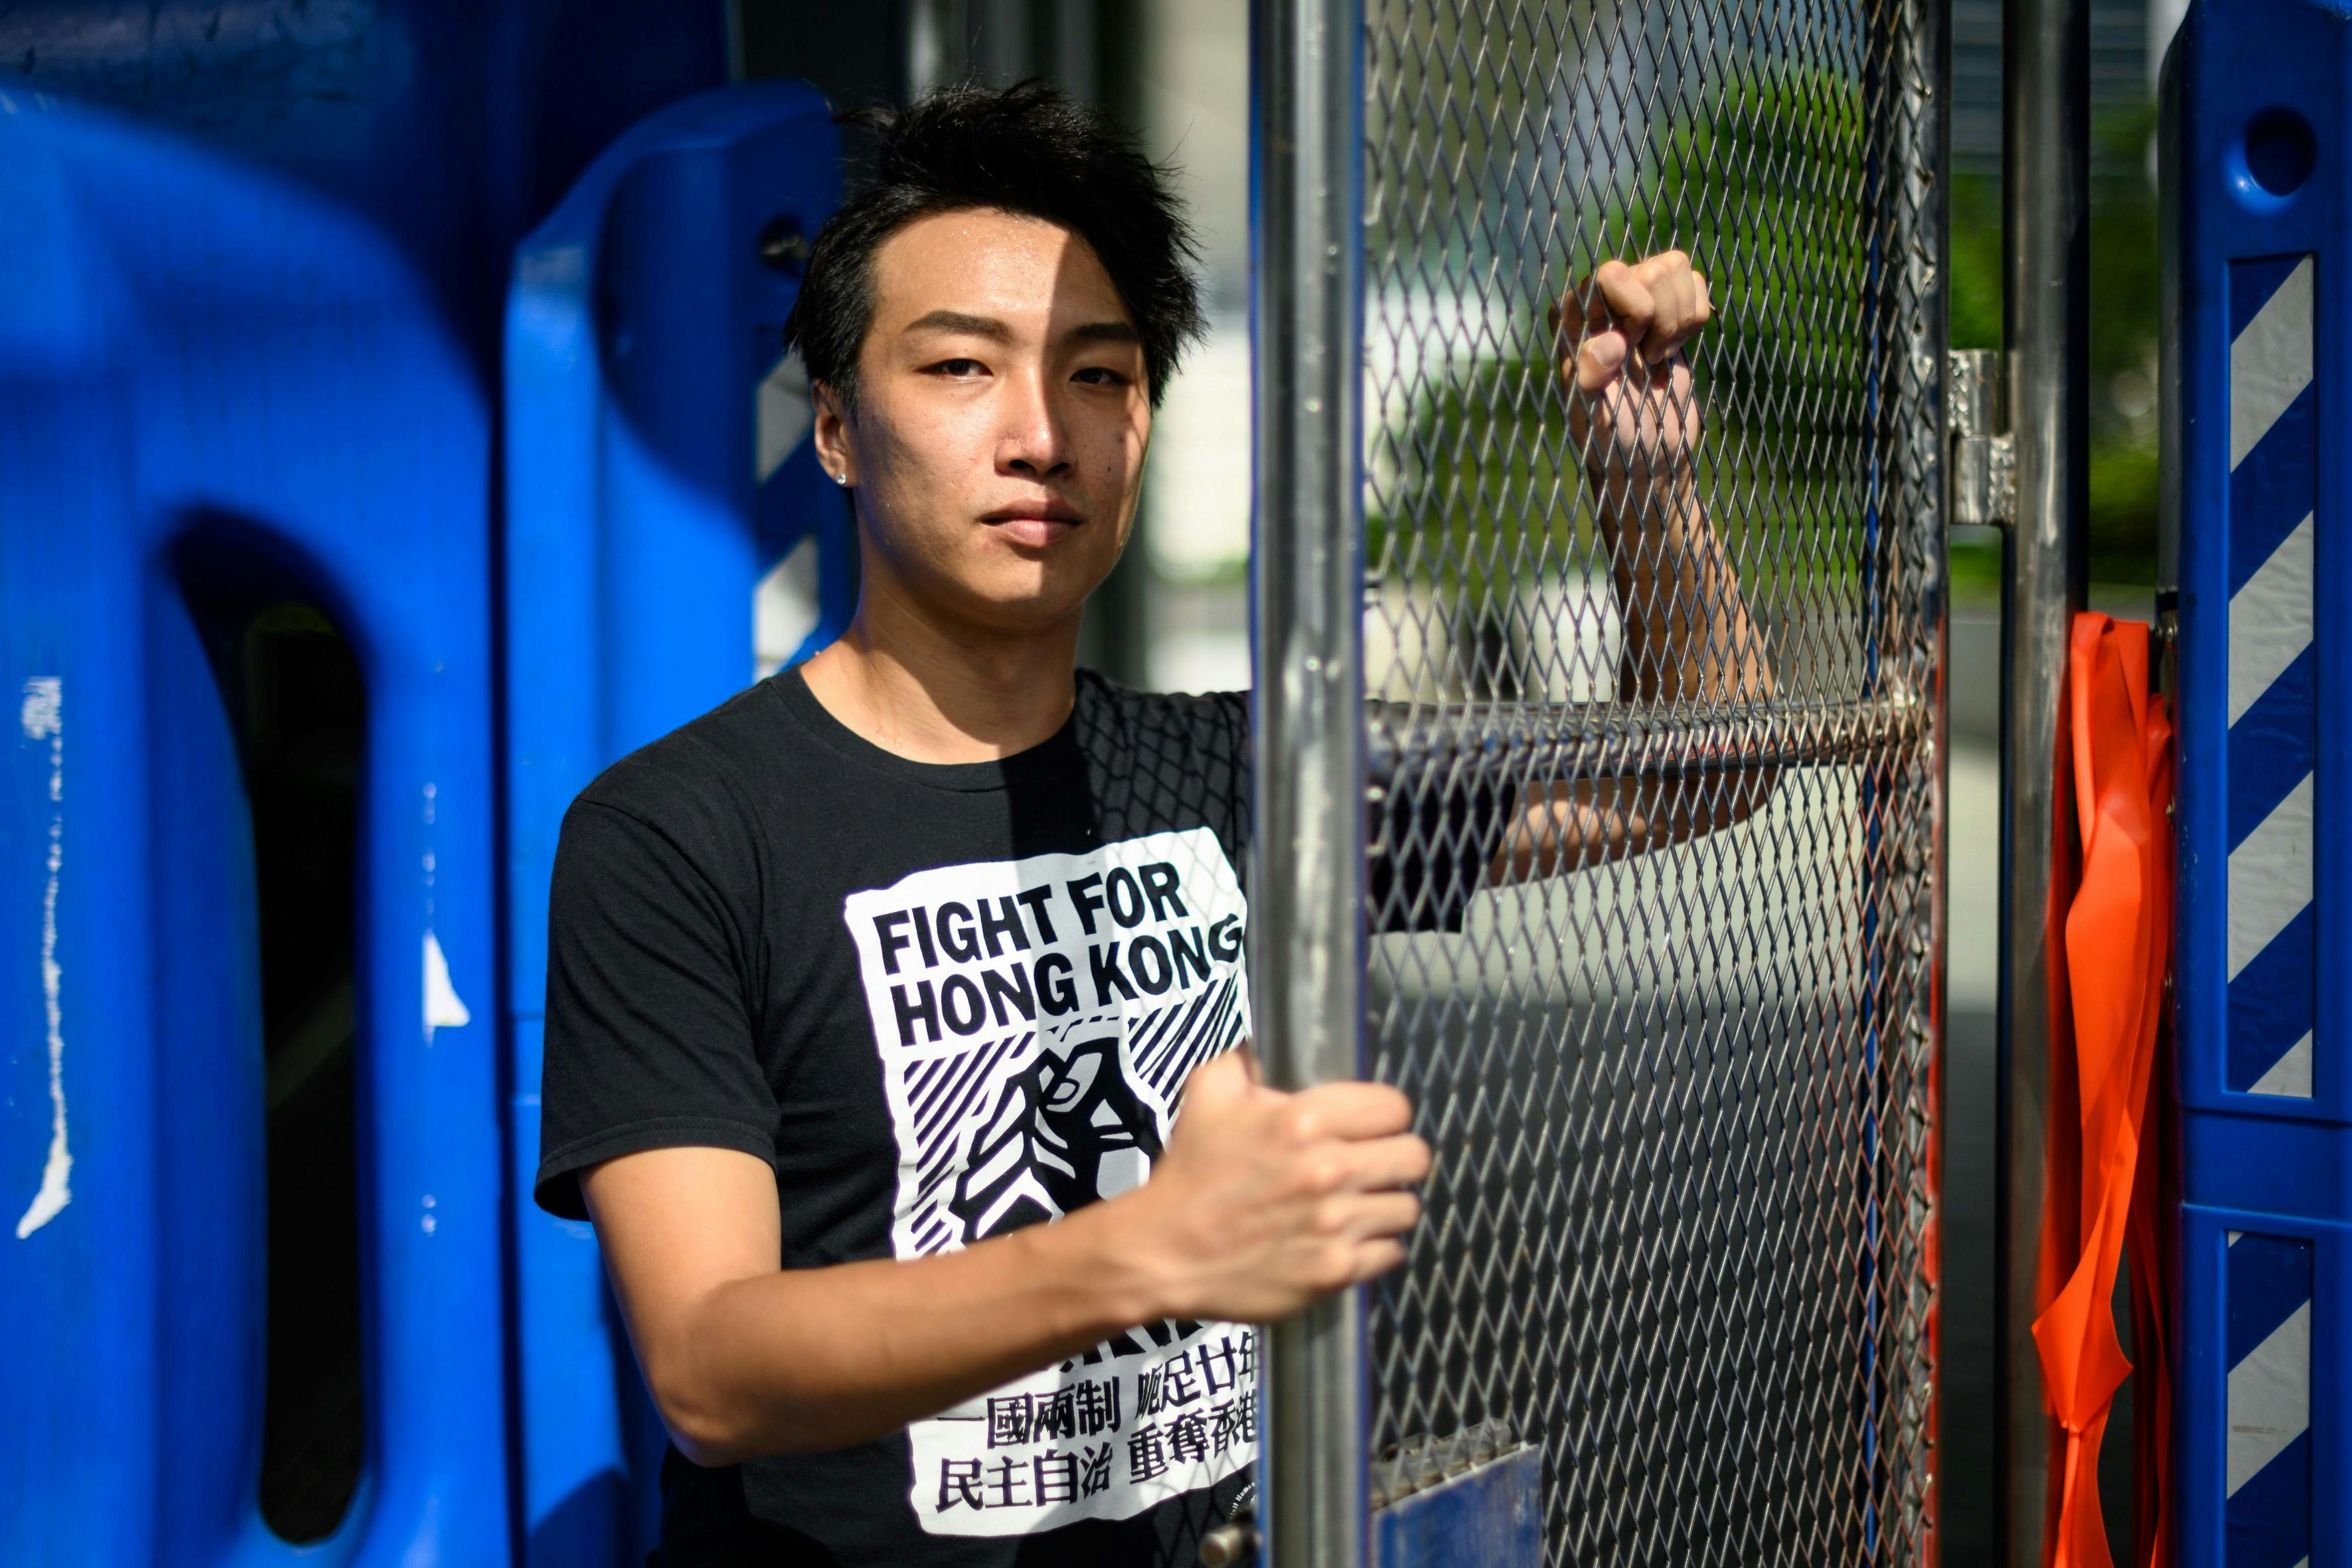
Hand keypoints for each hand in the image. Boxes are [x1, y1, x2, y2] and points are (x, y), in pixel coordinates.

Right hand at [1115, 1048, 1429, 1323]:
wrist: (1164, 1251)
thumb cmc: (1190, 1170)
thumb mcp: (1209, 1093)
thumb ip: (1243, 1054)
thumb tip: (1263, 1030)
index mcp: (1305, 1120)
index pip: (1395, 1108)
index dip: (1384, 1116)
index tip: (1368, 1127)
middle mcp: (1329, 1170)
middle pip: (1415, 1157)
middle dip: (1394, 1158)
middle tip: (1370, 1166)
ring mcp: (1336, 1224)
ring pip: (1407, 1208)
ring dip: (1385, 1205)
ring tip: (1359, 1205)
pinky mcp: (1335, 1271)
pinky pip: (1391, 1253)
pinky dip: (1375, 1247)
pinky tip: (1348, 1239)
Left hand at [1552, 250, 1712, 479]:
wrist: (1647, 453)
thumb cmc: (1609, 438)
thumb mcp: (1592, 419)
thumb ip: (1590, 382)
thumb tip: (1610, 343)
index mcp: (1573, 319)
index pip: (1609, 275)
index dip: (1634, 307)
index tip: (1630, 347)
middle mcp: (1602, 301)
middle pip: (1652, 269)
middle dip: (1662, 317)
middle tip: (1647, 357)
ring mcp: (1636, 300)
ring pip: (1675, 267)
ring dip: (1679, 318)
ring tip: (1658, 356)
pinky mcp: (1668, 308)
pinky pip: (1694, 281)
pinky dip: (1695, 317)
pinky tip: (1674, 347)